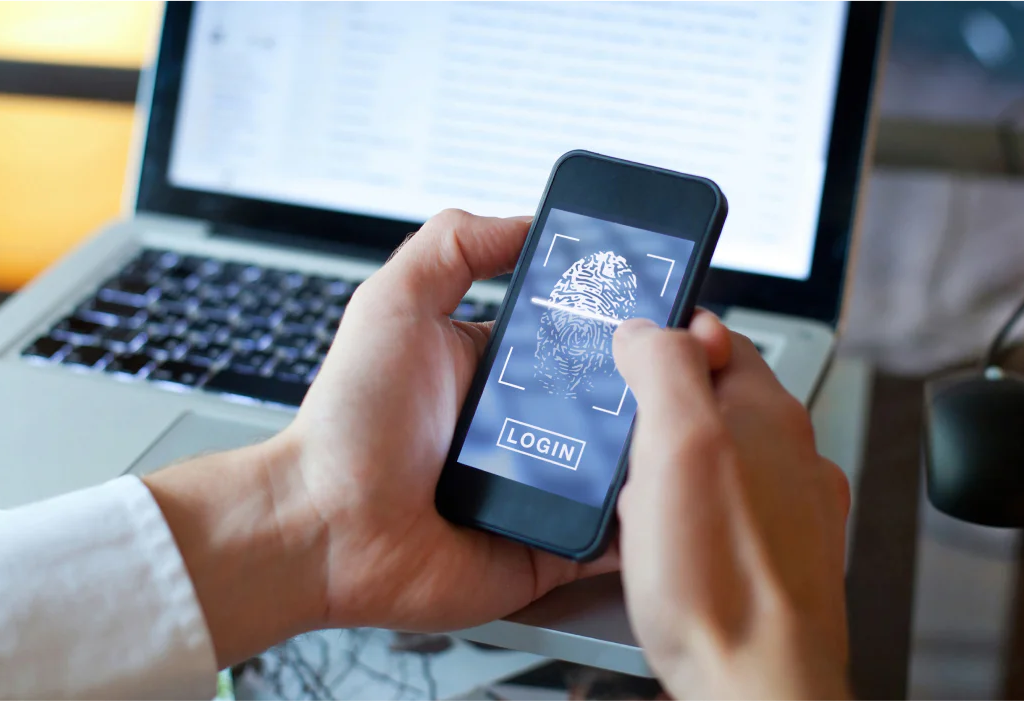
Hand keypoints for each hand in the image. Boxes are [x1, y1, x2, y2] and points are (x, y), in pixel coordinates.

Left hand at [146, 209, 729, 666]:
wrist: (324, 528)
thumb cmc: (348, 424)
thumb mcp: (392, 306)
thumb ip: (452, 248)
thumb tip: (524, 220)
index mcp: (495, 368)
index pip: (579, 334)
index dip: (623, 319)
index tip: (668, 301)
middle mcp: (523, 425)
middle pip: (615, 396)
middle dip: (658, 379)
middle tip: (699, 361)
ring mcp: (539, 488)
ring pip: (626, 463)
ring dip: (662, 444)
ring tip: (699, 420)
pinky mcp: (546, 545)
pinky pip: (612, 534)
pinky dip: (645, 519)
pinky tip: (677, 494)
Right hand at [612, 320, 851, 700]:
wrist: (755, 685)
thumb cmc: (719, 582)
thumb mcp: (677, 445)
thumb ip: (665, 369)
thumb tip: (648, 327)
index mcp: (768, 412)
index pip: (718, 338)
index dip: (666, 341)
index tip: (627, 359)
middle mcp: (789, 454)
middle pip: (714, 400)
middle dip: (659, 415)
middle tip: (625, 445)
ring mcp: (788, 507)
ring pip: (715, 459)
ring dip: (670, 469)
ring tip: (639, 501)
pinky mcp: (775, 553)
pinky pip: (719, 512)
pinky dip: (687, 515)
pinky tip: (666, 542)